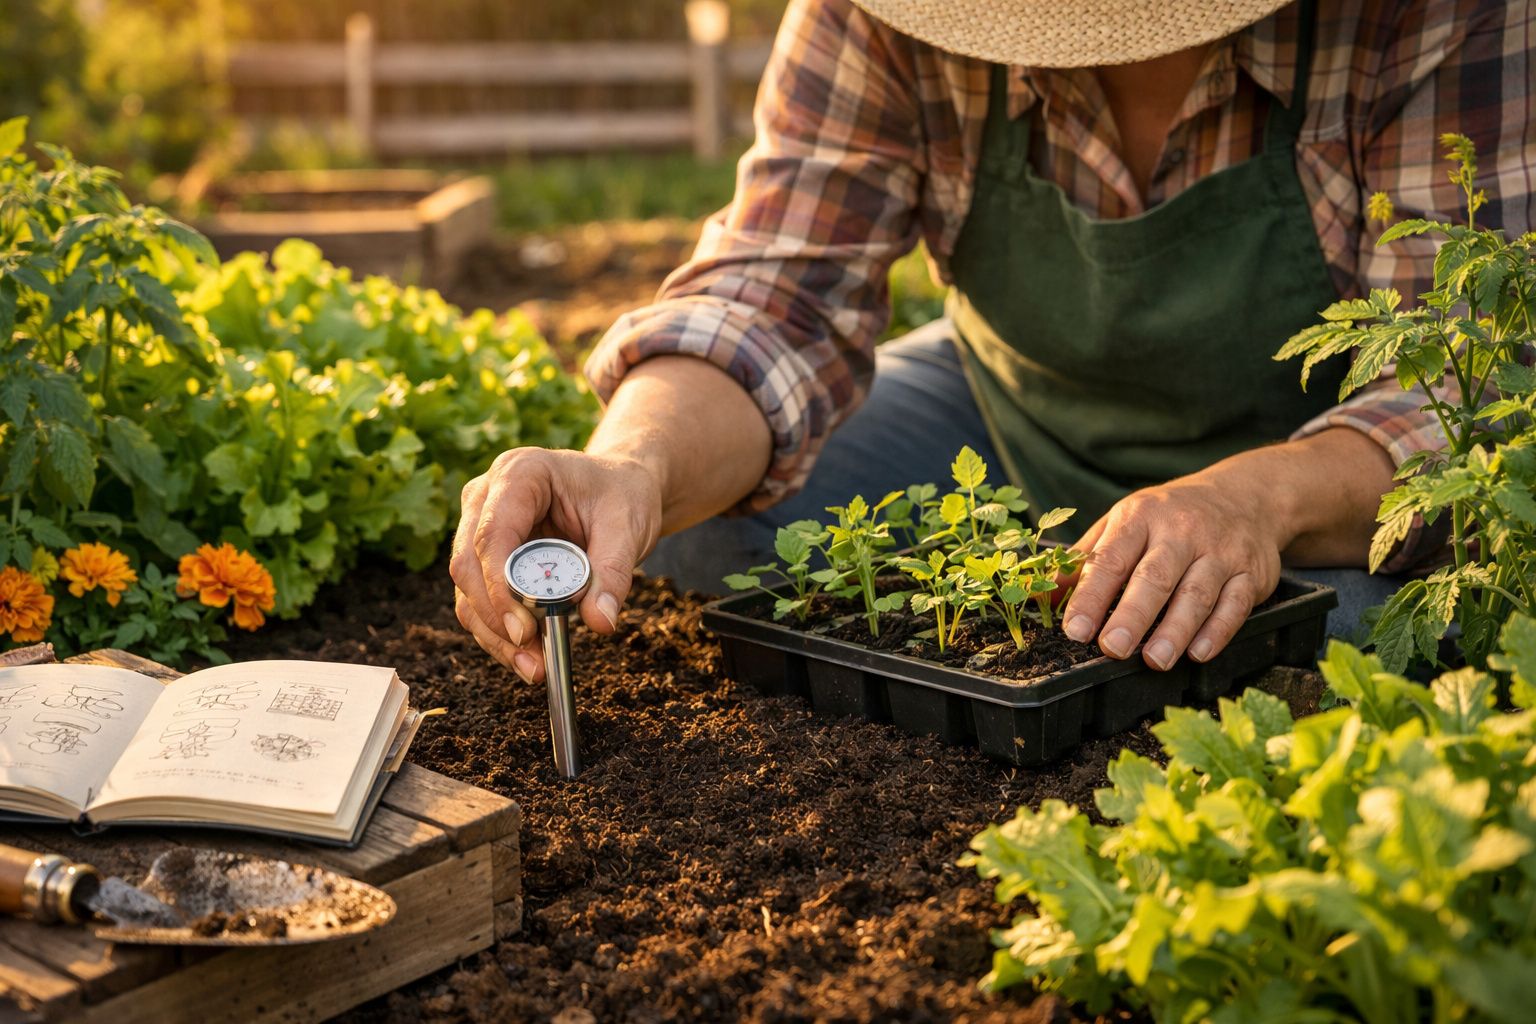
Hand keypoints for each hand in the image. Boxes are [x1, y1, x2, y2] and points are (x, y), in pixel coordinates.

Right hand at [450, 447, 661, 682]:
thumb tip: (600, 623)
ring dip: (494, 634)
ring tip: (532, 667)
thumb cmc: (622, 495)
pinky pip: (478, 600)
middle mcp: (486, 496)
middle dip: (495, 618)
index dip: (500, 588)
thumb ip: (613, 572)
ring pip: (466, 590)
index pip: (492, 535)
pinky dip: (499, 632)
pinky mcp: (483, 555)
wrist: (620, 487)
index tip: (525, 631)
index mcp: (520, 473)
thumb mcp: (628, 528)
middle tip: (532, 657)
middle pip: (467, 565)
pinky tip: (526, 657)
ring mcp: (477, 524)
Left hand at [1058, 462, 1285, 669]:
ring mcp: (1220, 550)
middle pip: (1155, 577)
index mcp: (1140, 518)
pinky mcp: (1252, 571)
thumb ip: (1083, 561)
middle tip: (1113, 648)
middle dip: (1133, 615)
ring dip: (1175, 630)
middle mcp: (1181, 531)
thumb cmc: (1167, 518)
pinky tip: (1198, 653)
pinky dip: (1217, 630)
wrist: (1243, 495)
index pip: (1112, 559)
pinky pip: (1235, 603)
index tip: (1074, 629)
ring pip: (1197, 593)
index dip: (1091, 595)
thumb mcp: (1122, 525)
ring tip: (1155, 660)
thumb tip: (1039, 596)